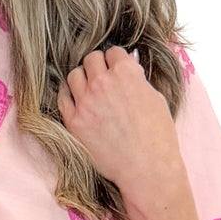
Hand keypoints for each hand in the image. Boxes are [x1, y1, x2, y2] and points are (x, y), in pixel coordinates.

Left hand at [56, 46, 181, 196]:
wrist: (146, 168)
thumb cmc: (158, 136)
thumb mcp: (155, 98)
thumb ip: (137, 80)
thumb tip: (128, 69)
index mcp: (126, 72)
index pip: (113, 51)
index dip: (116, 60)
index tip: (117, 69)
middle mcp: (102, 83)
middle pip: (91, 59)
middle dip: (98, 66)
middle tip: (103, 78)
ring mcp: (85, 102)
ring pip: (74, 75)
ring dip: (82, 79)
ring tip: (89, 90)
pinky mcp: (74, 122)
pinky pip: (62, 98)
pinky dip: (69, 96)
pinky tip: (77, 101)